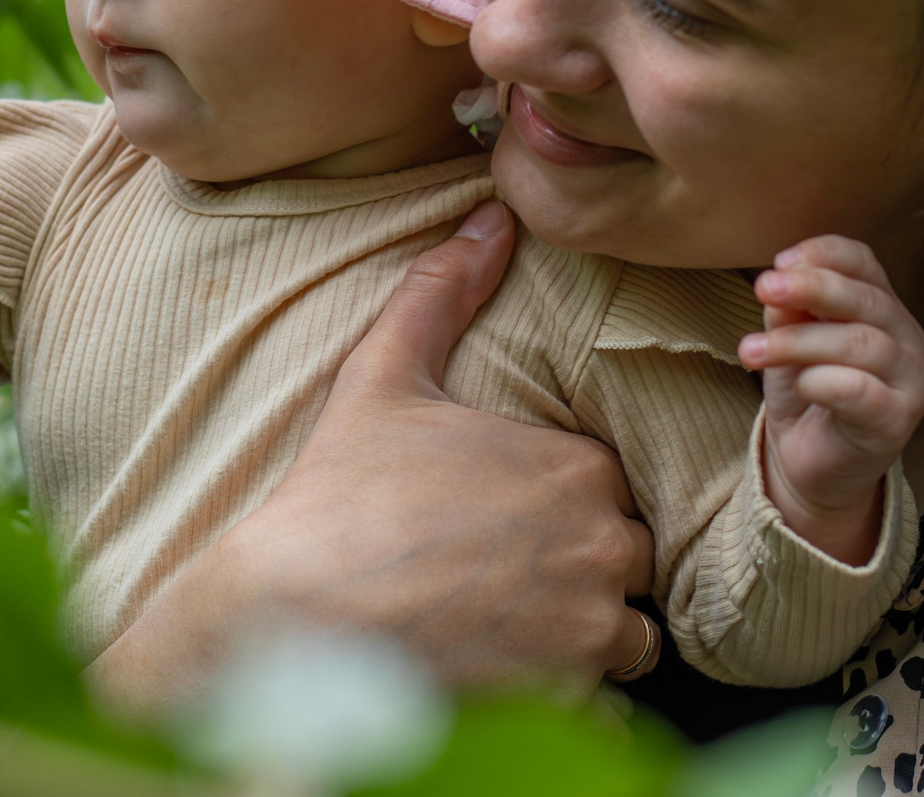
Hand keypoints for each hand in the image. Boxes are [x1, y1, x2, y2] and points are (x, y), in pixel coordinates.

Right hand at [88, 202, 656, 713]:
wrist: (295, 617)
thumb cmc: (339, 496)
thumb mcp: (384, 376)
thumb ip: (442, 290)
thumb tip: (488, 212)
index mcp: (575, 469)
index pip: (608, 487)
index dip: (560, 504)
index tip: (505, 518)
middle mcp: (600, 548)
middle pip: (627, 560)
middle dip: (583, 569)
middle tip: (503, 576)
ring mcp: (588, 632)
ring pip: (628, 637)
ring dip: (587, 637)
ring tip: (511, 631)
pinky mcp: (567, 702)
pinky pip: (609, 711)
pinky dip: (576, 702)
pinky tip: (513, 681)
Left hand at [739, 235, 923, 564]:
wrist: (813, 467)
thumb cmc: (806, 393)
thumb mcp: (788, 342)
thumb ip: (788, 310)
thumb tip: (775, 283)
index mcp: (882, 307)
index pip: (864, 262)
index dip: (824, 254)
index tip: (779, 261)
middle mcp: (907, 337)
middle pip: (865, 299)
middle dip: (810, 288)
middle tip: (763, 288)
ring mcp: (909, 381)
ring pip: (860, 343)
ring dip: (799, 340)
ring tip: (753, 352)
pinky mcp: (897, 421)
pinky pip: (861, 391)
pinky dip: (821, 381)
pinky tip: (798, 385)